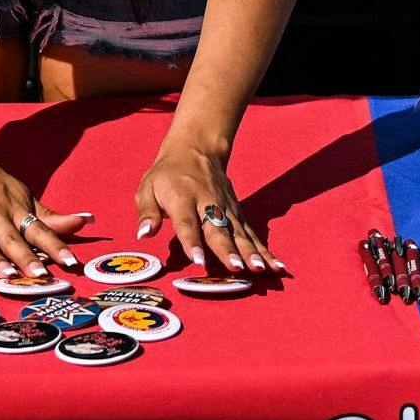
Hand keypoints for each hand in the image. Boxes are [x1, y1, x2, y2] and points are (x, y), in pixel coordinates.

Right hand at [0, 138, 90, 278]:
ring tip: (6, 274)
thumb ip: (50, 218)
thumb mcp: (23, 196)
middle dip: (27, 257)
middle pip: (12, 239)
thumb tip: (87, 222)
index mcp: (15, 209)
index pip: (40, 231)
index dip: (55, 246)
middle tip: (41, 276)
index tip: (72, 262)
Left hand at [135, 131, 282, 276]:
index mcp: (182, 198)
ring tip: (260, 270)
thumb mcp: (147, 188)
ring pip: (239, 232)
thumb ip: (146, 212)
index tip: (199, 261)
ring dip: (250, 251)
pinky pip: (252, 233)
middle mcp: (207, 203)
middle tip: (237, 268)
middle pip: (218, 229)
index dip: (192, 242)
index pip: (187, 222)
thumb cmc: (167, 175)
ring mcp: (226, 208)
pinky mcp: (238, 213)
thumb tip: (143, 235)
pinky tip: (276, 266)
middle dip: (228, 250)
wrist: (196, 149)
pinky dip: (265, 250)